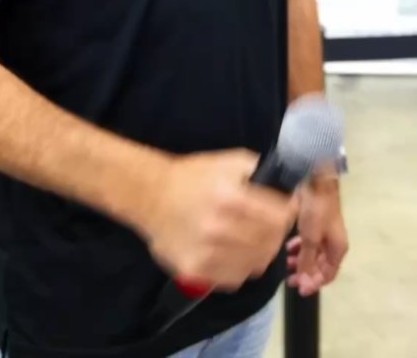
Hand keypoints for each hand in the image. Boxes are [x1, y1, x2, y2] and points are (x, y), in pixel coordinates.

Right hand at [140, 150, 298, 291]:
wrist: (150, 194)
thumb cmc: (193, 176)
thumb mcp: (228, 161)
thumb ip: (261, 171)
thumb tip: (289, 189)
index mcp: (230, 198)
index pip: (279, 219)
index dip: (287, 214)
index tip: (285, 211)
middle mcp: (219, 228)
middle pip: (270, 244)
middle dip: (275, 234)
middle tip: (268, 226)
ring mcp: (206, 253)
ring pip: (255, 265)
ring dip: (259, 252)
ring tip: (251, 239)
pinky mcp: (195, 271)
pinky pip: (234, 279)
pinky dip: (240, 267)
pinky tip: (233, 252)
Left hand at [286, 177, 348, 296]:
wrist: (315, 179)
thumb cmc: (316, 210)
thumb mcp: (311, 238)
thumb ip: (307, 260)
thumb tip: (305, 282)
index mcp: (338, 248)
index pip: (328, 275)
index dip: (314, 284)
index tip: (298, 289)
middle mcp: (333, 242)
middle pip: (320, 265)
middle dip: (305, 273)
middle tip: (289, 279)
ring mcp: (325, 231)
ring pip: (313, 253)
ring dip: (301, 260)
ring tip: (286, 263)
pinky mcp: (315, 222)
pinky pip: (308, 241)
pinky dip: (299, 247)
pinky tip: (288, 247)